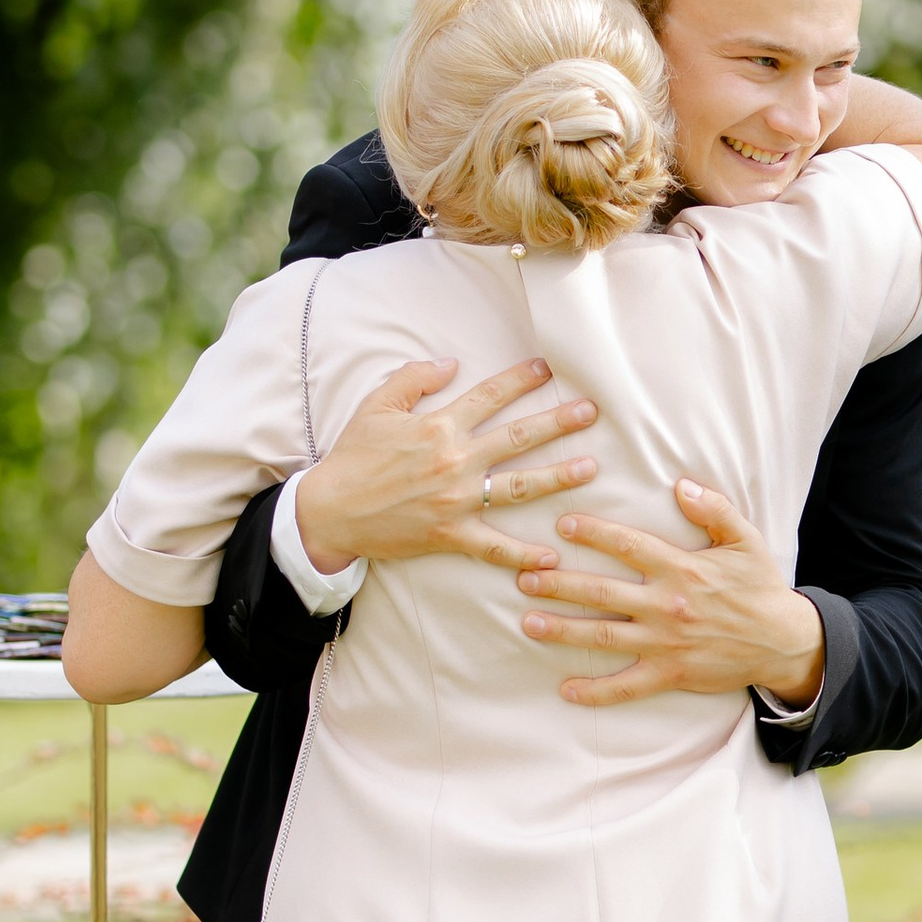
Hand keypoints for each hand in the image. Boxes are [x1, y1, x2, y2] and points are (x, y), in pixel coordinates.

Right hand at [294, 359, 600, 574]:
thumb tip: (451, 363)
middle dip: (558, 422)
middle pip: (518, 436)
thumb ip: (414, 378)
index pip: (490, 396)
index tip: (548, 370)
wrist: (330, 511)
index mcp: (439, 425)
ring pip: (518, 485)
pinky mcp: (452, 534)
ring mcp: (457, 499)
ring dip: (558, 477)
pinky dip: (523, 555)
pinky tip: (553, 558)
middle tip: (592, 412)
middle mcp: (455, 460)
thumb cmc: (352, 457)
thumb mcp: (376, 406)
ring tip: (589, 468)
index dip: (520, 380)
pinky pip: (494, 546)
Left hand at [517, 479, 825, 710]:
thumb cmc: (761, 588)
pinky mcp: (670, 674)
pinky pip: (626, 686)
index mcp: (682, 569)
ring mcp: (665, 643)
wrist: (783, 642)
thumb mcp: (746, 541)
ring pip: (603, 636)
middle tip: (525, 578)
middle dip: (559, 585)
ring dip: (562, 630)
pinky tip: (566, 690)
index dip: (594, 533)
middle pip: (601, 592)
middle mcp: (667, 605)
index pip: (629, 546)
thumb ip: (715, 510)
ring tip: (528, 623)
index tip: (562, 524)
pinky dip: (596, 691)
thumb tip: (681, 485)